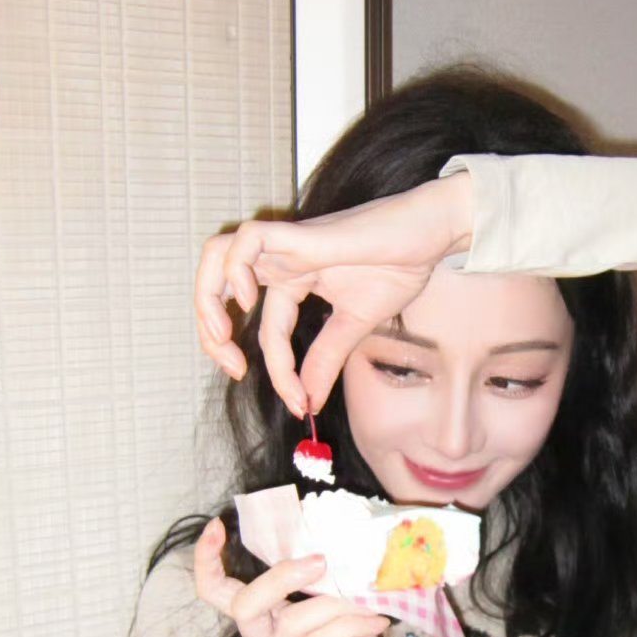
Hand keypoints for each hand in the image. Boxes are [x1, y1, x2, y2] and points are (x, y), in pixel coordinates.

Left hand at [194, 172, 472, 417]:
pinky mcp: (298, 232)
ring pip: (217, 257)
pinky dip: (235, 270)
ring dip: (208, 299)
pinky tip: (251, 301)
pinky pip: (247, 240)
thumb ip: (326, 361)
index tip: (297, 402)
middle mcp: (282, 263)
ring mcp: (286, 246)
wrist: (428, 236)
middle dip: (212, 333)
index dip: (276, 371)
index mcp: (294, 282)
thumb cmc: (398, 267)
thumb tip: (308, 403)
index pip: (268, 331)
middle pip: (218, 288)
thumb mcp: (354, 327)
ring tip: (223, 335)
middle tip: (234, 369)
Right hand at [194, 518, 389, 636]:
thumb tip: (344, 545)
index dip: (205, 561)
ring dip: (335, 603)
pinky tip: (376, 622)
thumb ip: (328, 589)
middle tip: (321, 561)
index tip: (215, 527)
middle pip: (244, 605)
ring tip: (368, 601)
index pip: (215, 594)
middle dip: (280, 577)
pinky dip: (352, 625)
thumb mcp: (334, 618)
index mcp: (263, 626)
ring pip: (292, 622)